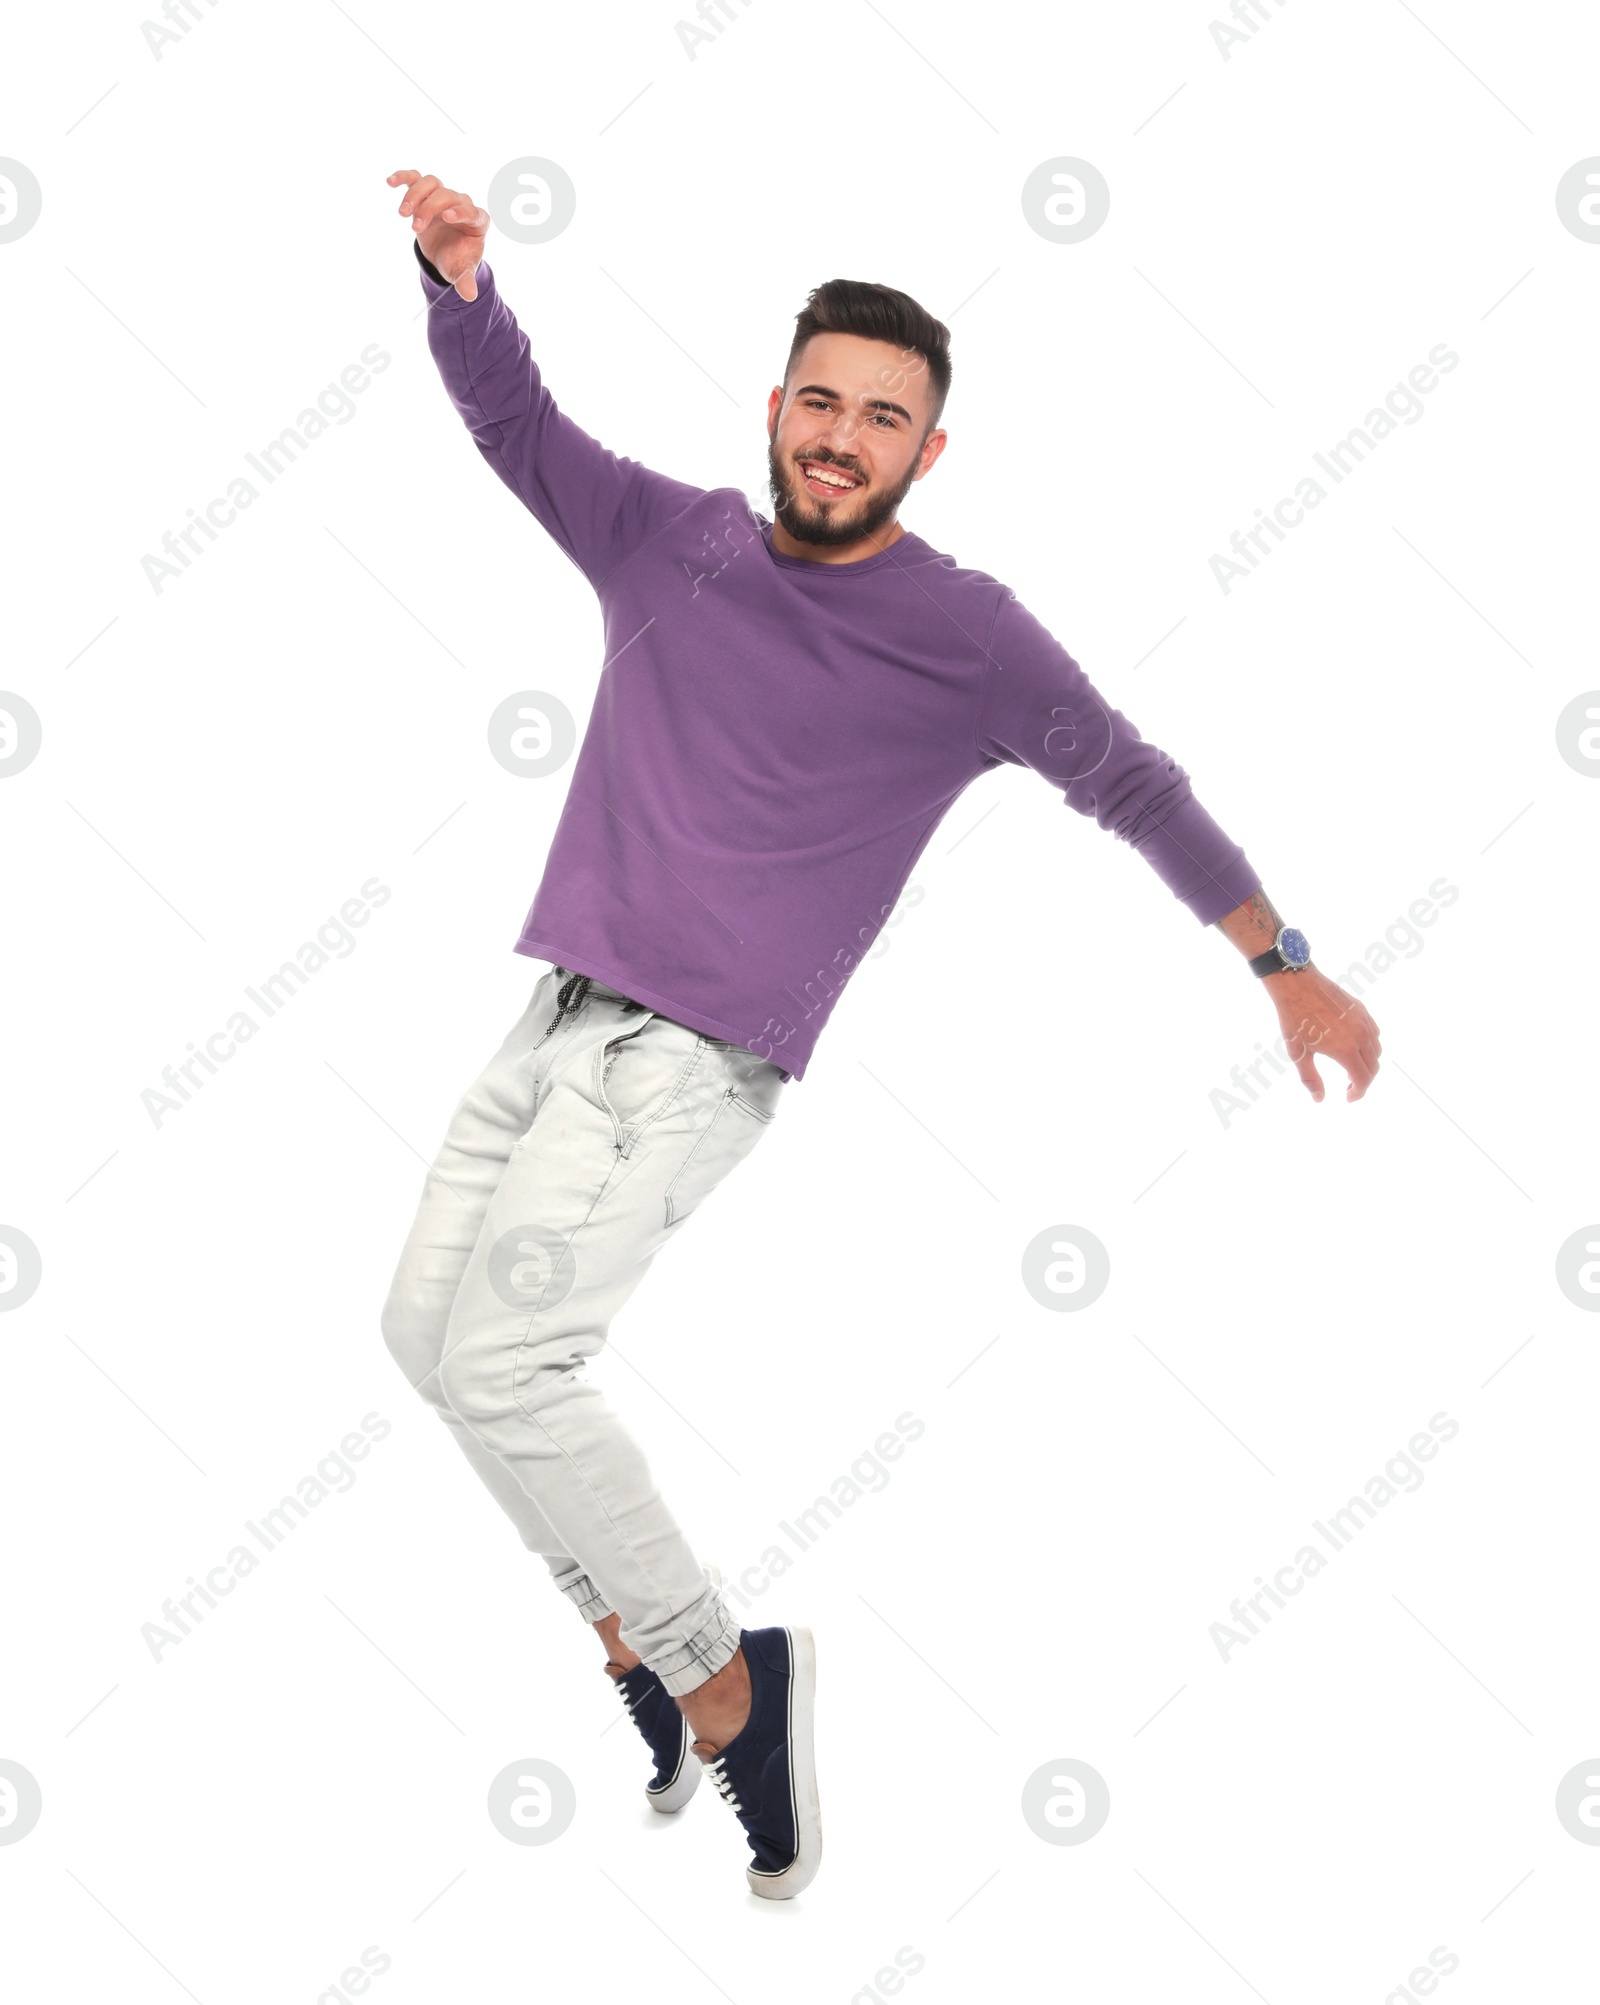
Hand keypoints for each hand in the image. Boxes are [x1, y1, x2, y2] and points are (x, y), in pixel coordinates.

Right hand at [386, 168, 488, 301]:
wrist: (444, 254)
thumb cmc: (456, 260)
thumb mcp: (459, 271)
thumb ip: (465, 280)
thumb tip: (470, 296)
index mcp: (476, 222)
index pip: (472, 211)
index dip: (461, 212)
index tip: (447, 217)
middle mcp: (461, 205)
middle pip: (446, 196)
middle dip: (430, 210)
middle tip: (415, 228)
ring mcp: (443, 198)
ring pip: (431, 184)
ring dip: (415, 195)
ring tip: (403, 214)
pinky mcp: (427, 195)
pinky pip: (416, 179)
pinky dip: (404, 177)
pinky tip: (390, 182)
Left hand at [1264, 965, 1380, 1102]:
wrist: (1297, 984)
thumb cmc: (1294, 1019)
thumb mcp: (1298, 1053)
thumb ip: (1310, 1078)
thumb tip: (1319, 1099)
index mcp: (1346, 1050)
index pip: (1363, 1080)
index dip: (1358, 1093)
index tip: (1348, 1098)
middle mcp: (1361, 1036)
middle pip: (1373, 1067)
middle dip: (1364, 1081)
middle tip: (1348, 1087)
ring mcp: (1364, 1021)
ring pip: (1377, 1050)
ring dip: (1368, 1064)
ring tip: (1351, 1069)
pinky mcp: (1362, 1009)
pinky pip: (1374, 1033)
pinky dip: (1370, 1046)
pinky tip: (1354, 1047)